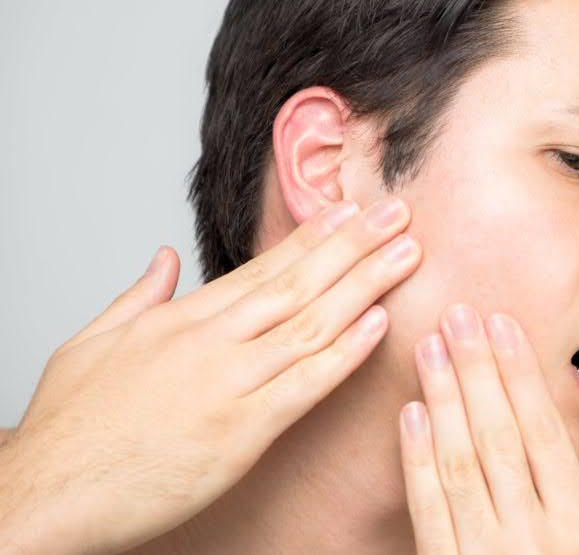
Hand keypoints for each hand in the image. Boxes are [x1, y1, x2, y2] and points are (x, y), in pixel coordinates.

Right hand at [0, 198, 421, 554]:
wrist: (45, 494)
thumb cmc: (69, 427)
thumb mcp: (92, 341)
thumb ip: (139, 295)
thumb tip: (165, 259)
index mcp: (181, 319)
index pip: (263, 268)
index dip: (314, 238)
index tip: (351, 212)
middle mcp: (212, 342)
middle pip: (298, 283)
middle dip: (354, 245)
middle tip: (399, 214)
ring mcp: (228, 385)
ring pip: (311, 324)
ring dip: (365, 286)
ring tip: (406, 255)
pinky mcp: (240, 434)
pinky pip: (304, 386)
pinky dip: (344, 353)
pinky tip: (378, 324)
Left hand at [398, 303, 578, 553]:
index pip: (544, 433)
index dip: (520, 376)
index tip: (503, 327)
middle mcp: (533, 540)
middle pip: (499, 434)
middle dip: (476, 369)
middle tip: (458, 314)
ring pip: (460, 461)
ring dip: (443, 399)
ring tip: (431, 347)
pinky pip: (429, 511)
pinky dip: (416, 461)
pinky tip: (411, 416)